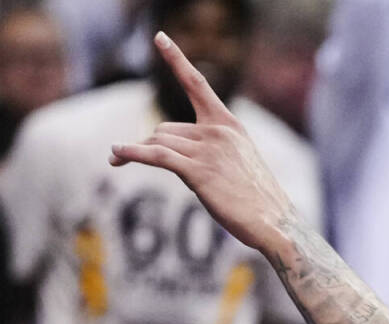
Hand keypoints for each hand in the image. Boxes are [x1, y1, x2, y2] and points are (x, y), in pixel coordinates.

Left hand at [111, 33, 299, 256]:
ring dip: (136, 152)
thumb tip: (164, 147)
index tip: (159, 37)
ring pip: (157, 143)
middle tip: (123, 156)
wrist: (273, 221)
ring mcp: (208, 150)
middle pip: (164, 128)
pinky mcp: (198, 171)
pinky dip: (131, 154)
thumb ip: (207, 148)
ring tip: (116, 159)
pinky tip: (115, 154)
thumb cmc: (255, 198)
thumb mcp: (237, 162)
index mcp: (229, 124)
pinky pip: (155, 156)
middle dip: (147, 144)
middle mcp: (217, 131)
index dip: (176, 59)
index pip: (197, 84)